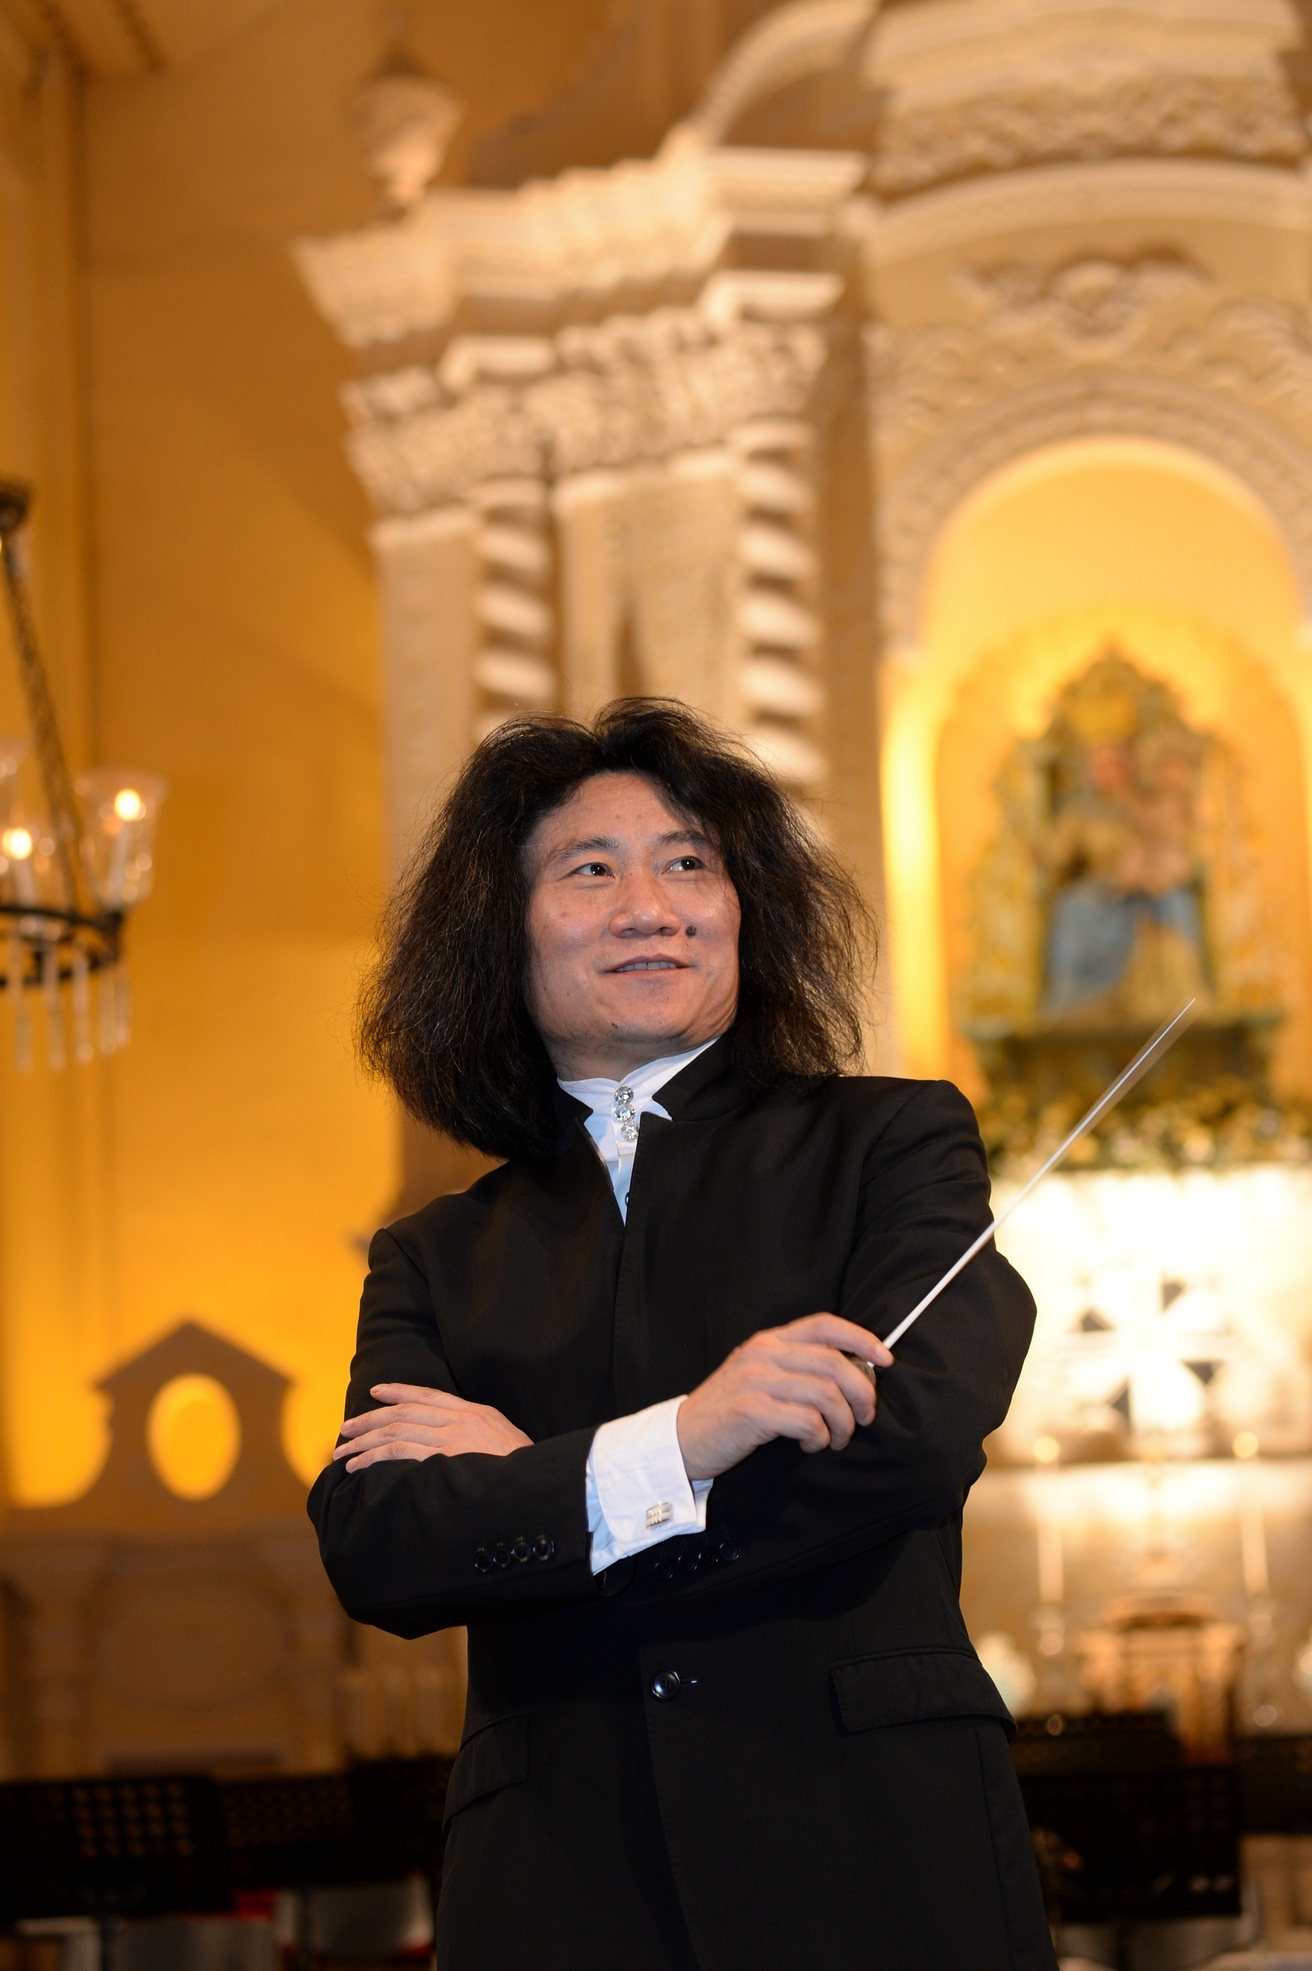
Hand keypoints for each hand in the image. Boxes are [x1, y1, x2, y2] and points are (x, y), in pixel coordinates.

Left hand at [333, 1383, 532, 1470]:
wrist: (536, 1483)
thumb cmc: (522, 1468)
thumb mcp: (503, 1439)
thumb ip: (477, 1431)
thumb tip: (452, 1436)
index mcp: (473, 1412)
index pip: (428, 1396)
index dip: (399, 1392)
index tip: (376, 1392)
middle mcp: (459, 1420)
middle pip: (404, 1414)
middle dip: (370, 1420)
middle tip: (345, 1429)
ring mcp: (451, 1439)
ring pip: (396, 1433)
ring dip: (365, 1443)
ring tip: (343, 1453)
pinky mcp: (444, 1459)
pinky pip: (400, 1454)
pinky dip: (375, 1458)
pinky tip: (359, 1466)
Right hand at [676, 1314, 892, 1481]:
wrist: (681, 1438)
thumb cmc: (729, 1411)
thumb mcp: (759, 1375)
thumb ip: (795, 1367)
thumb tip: (853, 1374)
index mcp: (769, 1340)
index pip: (824, 1325)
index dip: (861, 1338)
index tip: (885, 1360)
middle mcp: (763, 1354)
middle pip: (834, 1363)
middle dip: (862, 1393)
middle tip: (865, 1418)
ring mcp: (756, 1381)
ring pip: (826, 1394)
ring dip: (843, 1423)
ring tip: (836, 1438)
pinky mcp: (752, 1411)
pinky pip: (808, 1421)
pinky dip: (820, 1438)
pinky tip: (812, 1445)